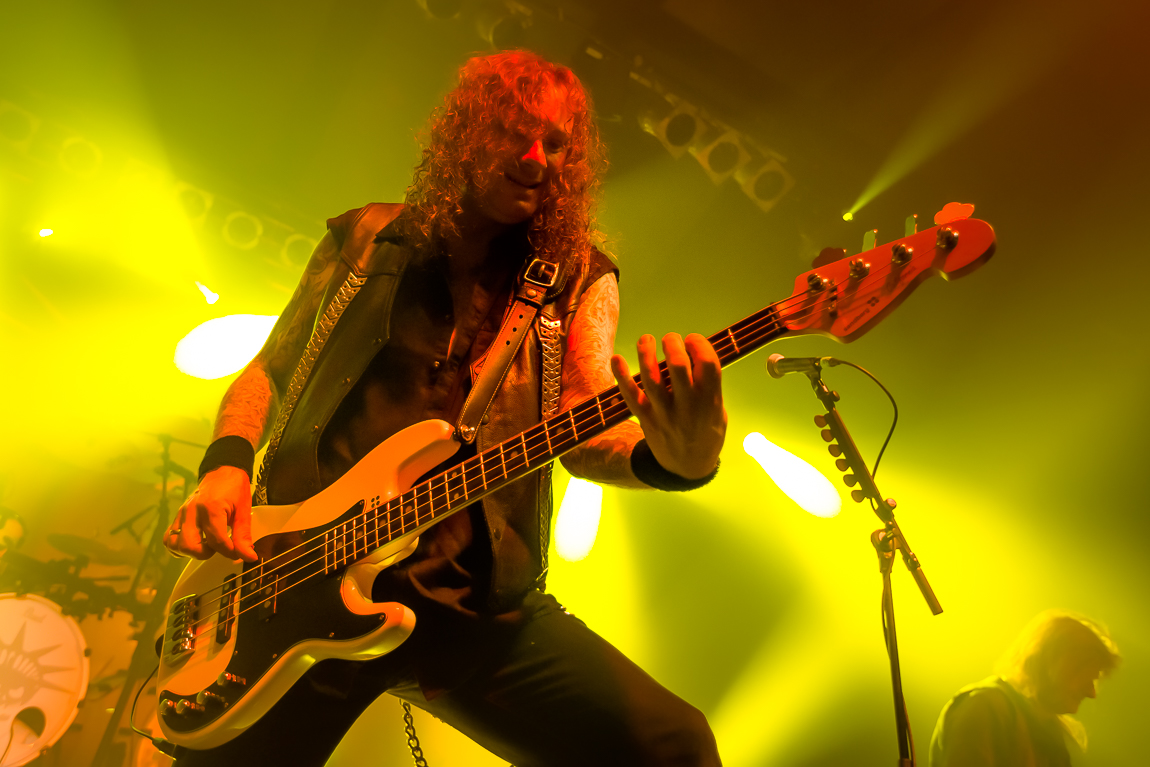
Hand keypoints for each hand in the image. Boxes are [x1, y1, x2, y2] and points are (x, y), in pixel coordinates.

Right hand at [165, 466, 257, 561]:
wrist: (222, 473)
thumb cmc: (234, 490)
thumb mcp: (244, 511)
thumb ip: (243, 536)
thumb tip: (249, 557)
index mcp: (211, 508)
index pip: (216, 541)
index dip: (229, 552)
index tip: (238, 553)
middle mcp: (192, 512)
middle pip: (189, 546)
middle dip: (205, 553)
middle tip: (218, 547)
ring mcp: (182, 514)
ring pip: (174, 544)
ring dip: (190, 552)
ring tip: (205, 545)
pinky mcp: (177, 517)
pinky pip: (169, 538)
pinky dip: (179, 546)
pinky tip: (195, 542)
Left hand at [611, 333, 726, 479]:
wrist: (687, 468)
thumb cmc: (706, 432)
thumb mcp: (718, 410)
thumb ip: (708, 385)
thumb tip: (693, 351)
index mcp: (710, 401)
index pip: (707, 362)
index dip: (699, 343)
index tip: (692, 340)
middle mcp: (687, 406)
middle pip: (678, 365)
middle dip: (673, 344)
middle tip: (671, 339)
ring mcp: (664, 413)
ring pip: (651, 378)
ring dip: (646, 353)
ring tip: (646, 340)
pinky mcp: (646, 419)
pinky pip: (630, 395)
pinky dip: (621, 376)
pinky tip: (616, 359)